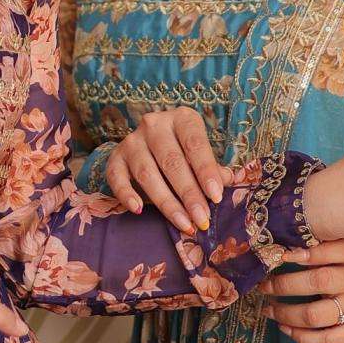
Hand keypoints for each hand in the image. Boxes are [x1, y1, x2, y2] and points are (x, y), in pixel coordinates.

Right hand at [104, 110, 232, 234]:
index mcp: (182, 119)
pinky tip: (138, 209)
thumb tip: (227, 180)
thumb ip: (213, 167)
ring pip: (147, 173)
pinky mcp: (116, 157)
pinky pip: (117, 177)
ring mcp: (132, 140)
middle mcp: (154, 125)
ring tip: (183, 223)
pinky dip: (126, 194)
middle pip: (172, 162)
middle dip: (189, 194)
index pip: (195, 144)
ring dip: (167, 203)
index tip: (216, 196)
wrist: (150, 144)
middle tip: (201, 219)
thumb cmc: (184, 151)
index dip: (206, 171)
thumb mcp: (200, 154)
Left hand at [262, 238, 343, 342]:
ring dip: (286, 314)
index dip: (310, 252)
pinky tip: (285, 328)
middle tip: (265, 287)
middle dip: (285, 285)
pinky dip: (300, 337)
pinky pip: (326, 340)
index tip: (283, 256)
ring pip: (316, 315)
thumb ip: (317, 248)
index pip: (337, 249)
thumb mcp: (339, 254)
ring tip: (269, 310)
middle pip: (319, 281)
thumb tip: (281, 249)